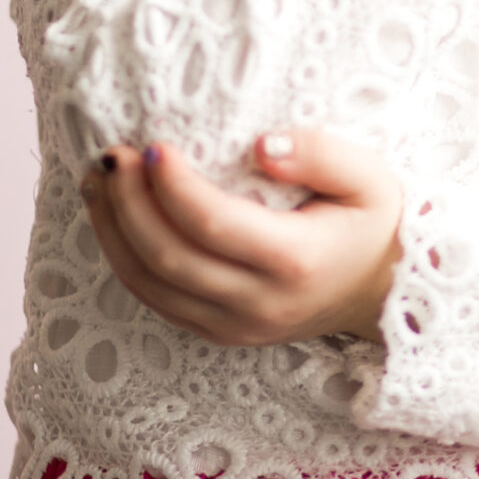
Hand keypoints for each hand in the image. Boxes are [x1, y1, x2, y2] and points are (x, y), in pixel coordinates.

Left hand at [80, 129, 402, 346]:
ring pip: (150, 285)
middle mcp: (259, 303)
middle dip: (128, 204)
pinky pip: (155, 300)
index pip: (213, 224)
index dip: (172, 186)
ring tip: (98, 180)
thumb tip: (261, 145)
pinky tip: (113, 217)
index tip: (153, 146)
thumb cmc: (371, 224)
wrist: (381, 291)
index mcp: (295, 261)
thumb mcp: (370, 177)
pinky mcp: (218, 332)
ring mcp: (235, 326)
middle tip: (112, 157)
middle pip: (168, 258)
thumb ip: (322, 153)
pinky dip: (124, 257)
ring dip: (113, 231)